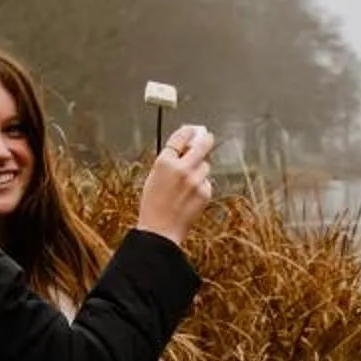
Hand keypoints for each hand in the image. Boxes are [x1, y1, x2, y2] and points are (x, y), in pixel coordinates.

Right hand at [136, 124, 215, 244]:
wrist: (160, 231)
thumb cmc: (153, 206)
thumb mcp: (153, 176)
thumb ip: (168, 160)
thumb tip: (185, 145)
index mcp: (164, 162)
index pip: (182, 136)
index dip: (189, 131)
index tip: (193, 130)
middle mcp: (182, 168)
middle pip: (202, 144)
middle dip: (205, 139)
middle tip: (206, 138)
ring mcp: (196, 181)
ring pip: (206, 164)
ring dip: (201, 167)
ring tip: (188, 181)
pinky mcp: (205, 192)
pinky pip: (207, 181)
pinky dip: (202, 184)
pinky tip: (190, 195)